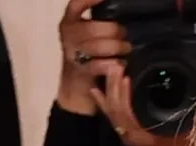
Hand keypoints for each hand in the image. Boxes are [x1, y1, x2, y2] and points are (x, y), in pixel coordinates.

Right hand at [58, 0, 130, 115]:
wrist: (76, 86)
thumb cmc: (86, 56)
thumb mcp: (87, 36)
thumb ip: (98, 25)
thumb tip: (119, 14)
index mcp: (69, 22)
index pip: (76, 5)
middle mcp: (68, 35)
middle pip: (92, 28)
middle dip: (113, 31)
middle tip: (125, 34)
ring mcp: (72, 54)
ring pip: (97, 46)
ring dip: (117, 47)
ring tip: (126, 49)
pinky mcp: (81, 72)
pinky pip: (99, 65)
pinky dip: (114, 64)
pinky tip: (121, 64)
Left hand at [92, 61, 187, 145]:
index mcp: (148, 138)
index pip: (127, 115)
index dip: (123, 95)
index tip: (127, 76)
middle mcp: (135, 139)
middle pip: (116, 111)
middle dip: (114, 87)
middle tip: (117, 65)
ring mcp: (131, 138)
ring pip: (112, 114)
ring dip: (110, 90)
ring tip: (112, 69)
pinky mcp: (131, 136)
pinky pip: (113, 119)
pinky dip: (104, 103)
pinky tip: (96, 89)